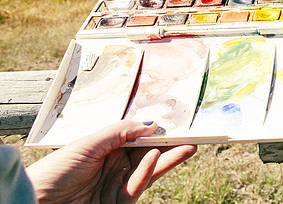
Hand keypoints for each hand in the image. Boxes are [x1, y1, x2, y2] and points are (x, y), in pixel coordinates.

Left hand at [26, 120, 196, 203]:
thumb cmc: (54, 171)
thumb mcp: (87, 144)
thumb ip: (120, 132)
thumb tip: (150, 124)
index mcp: (106, 148)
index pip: (138, 137)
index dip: (157, 130)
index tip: (177, 121)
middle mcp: (115, 164)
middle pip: (149, 152)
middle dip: (171, 144)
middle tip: (194, 135)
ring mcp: (117, 184)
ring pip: (150, 169)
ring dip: (169, 158)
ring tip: (189, 146)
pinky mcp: (118, 202)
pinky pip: (137, 185)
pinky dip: (147, 172)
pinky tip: (155, 157)